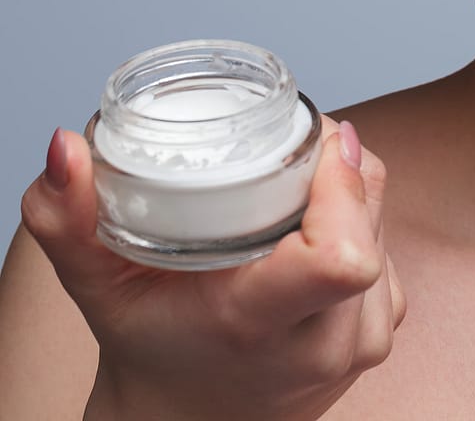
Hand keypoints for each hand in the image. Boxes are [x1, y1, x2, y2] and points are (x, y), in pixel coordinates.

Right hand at [20, 117, 404, 420]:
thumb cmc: (150, 349)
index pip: (343, 256)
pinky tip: (314, 225)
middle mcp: (325, 342)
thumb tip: (68, 146)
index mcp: (261, 324)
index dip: (339, 183)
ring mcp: (361, 343)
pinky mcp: (380, 332)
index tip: (308, 142)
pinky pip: (388, 244)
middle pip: (366, 219)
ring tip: (294, 185)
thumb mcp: (97, 287)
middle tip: (287, 147)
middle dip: (334, 166)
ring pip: (383, 222)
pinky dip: (359, 219)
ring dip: (348, 189)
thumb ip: (68, 218)